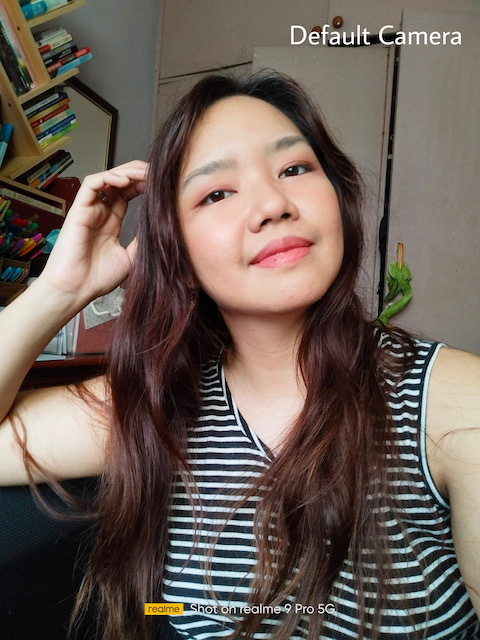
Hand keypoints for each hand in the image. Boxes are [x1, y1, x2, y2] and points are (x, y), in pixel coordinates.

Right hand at [39, 161, 147, 307]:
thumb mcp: (131, 257)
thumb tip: (160, 225)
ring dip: (127, 172)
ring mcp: (89, 210)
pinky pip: (92, 184)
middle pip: (119, 183)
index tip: (162, 185)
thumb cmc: (97, 278)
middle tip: (157, 174)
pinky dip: (109, 177)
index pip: (128, 194)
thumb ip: (142, 239)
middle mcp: (100, 213)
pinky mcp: (79, 209)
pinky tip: (126, 181)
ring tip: (145, 173)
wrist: (76, 290)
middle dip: (139, 174)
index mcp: (111, 223)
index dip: (143, 186)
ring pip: (107, 178)